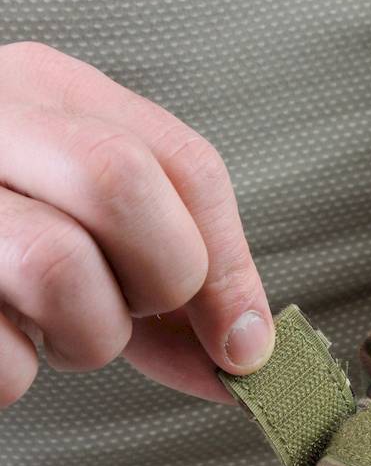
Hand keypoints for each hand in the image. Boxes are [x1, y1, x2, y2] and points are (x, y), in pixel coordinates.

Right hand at [0, 41, 272, 405]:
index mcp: (43, 89)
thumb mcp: (83, 225)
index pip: (182, 164)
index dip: (229, 267)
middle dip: (157, 280)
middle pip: (120, 182)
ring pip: (56, 266)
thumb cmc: (3, 236)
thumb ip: (170, 283)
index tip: (240, 344)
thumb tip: (251, 357)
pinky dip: (14, 376)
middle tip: (127, 310)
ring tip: (52, 330)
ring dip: (86, 338)